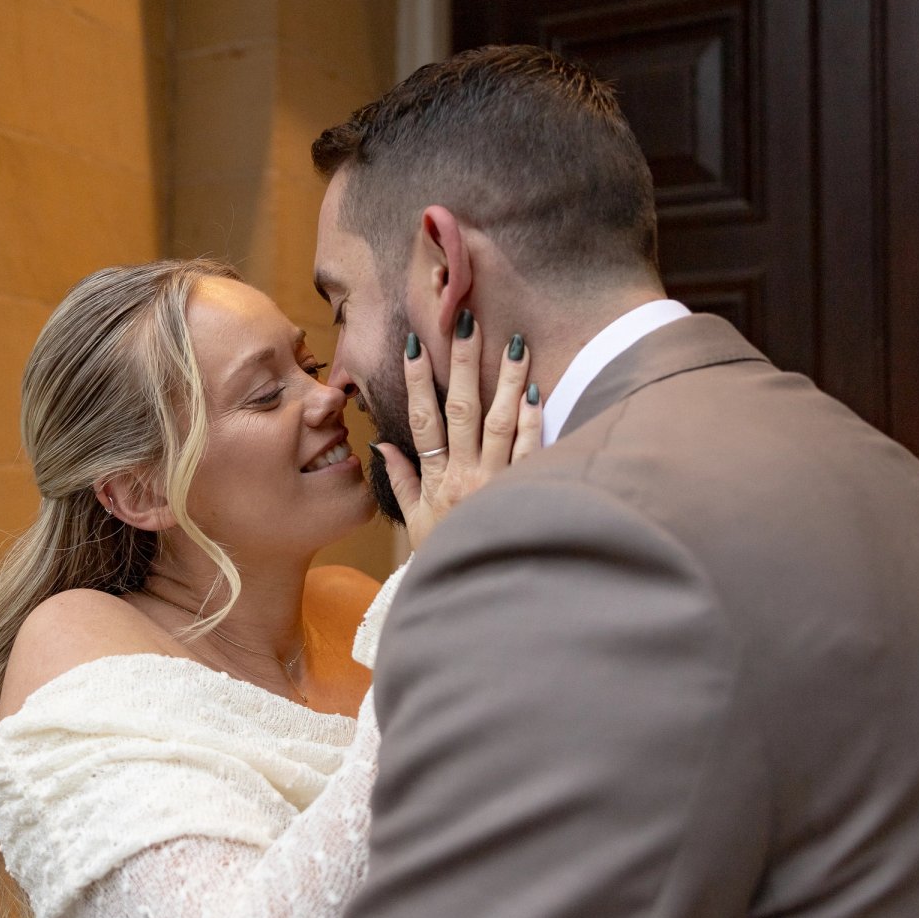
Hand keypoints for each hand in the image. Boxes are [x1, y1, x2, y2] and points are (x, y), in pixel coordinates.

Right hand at [373, 315, 541, 549]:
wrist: (479, 595)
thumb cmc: (445, 555)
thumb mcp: (415, 521)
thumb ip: (399, 480)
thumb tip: (381, 442)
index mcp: (436, 480)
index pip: (422, 421)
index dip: (418, 382)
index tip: (415, 345)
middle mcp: (465, 476)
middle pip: (463, 410)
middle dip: (464, 363)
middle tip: (468, 322)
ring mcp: (497, 482)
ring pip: (501, 422)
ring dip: (507, 380)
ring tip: (514, 342)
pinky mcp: (525, 490)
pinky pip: (530, 450)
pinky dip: (533, 421)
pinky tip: (537, 391)